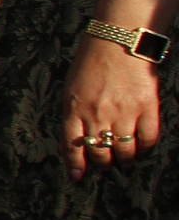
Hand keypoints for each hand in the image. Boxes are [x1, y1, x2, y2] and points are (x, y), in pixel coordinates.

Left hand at [63, 34, 163, 178]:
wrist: (118, 41)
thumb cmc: (92, 63)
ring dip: (124, 160)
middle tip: (105, 165)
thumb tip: (77, 140)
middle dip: (102, 163)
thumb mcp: (71, 88)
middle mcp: (98, 114)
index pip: (73, 145)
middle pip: (99, 152)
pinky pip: (148, 138)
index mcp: (74, 108)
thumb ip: (73, 114)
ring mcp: (124, 112)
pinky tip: (142, 149)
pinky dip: (145, 148)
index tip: (77, 178)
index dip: (76, 164)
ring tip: (124, 161)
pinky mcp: (147, 107)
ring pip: (124, 150)